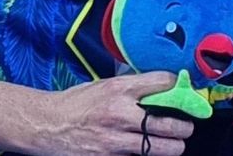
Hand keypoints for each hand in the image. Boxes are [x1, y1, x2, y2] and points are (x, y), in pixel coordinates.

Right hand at [32, 72, 193, 155]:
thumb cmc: (76, 103)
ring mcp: (113, 140)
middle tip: (187, 127)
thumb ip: (132, 87)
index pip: (164, 83)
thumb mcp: (104, 85)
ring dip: (173, 147)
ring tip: (175, 144)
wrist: (45, 125)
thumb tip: (164, 86)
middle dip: (184, 127)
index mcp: (119, 89)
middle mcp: (119, 113)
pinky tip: (147, 152)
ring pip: (159, 148)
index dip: (179, 87)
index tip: (186, 93)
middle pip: (168, 123)